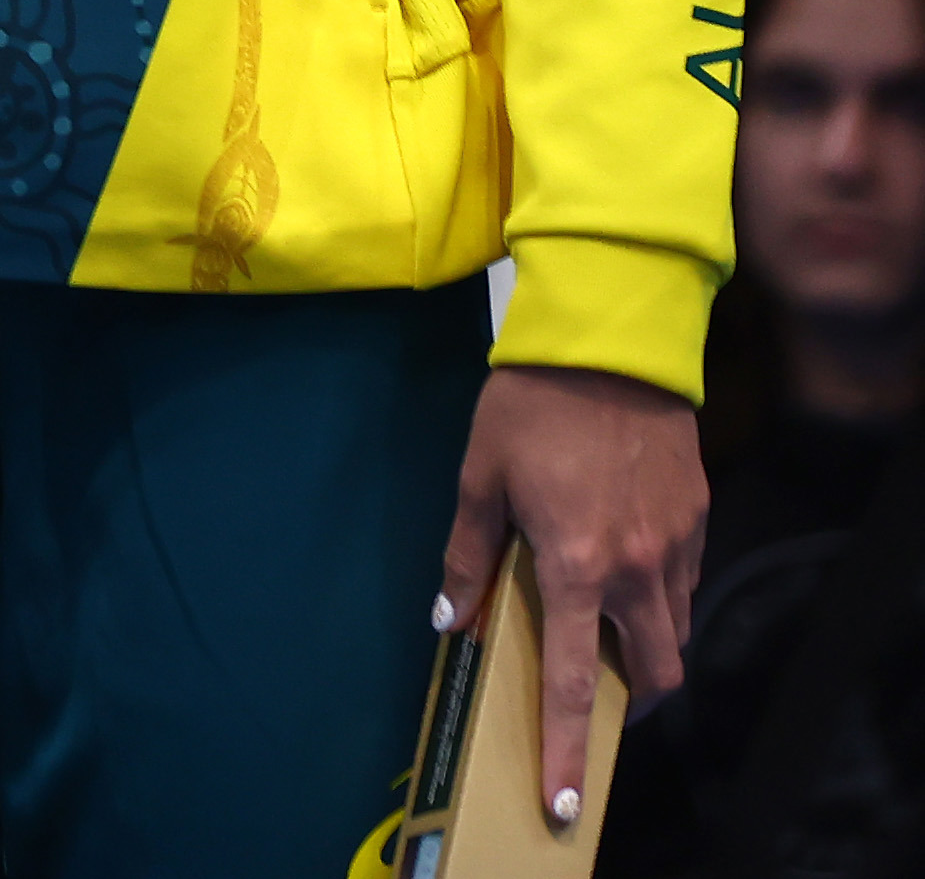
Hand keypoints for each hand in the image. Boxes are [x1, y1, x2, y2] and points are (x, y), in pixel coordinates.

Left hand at [439, 364, 702, 826]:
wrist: (609, 344)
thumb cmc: (529, 407)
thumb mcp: (478, 476)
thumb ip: (466, 556)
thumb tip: (448, 620)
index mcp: (574, 566)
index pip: (572, 680)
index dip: (568, 747)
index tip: (568, 801)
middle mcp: (635, 569)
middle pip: (656, 673)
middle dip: (630, 702)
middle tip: (596, 703)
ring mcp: (675, 546)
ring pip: (676, 631)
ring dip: (648, 649)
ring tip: (606, 635)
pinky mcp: (697, 519)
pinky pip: (685, 584)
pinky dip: (660, 598)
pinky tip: (625, 573)